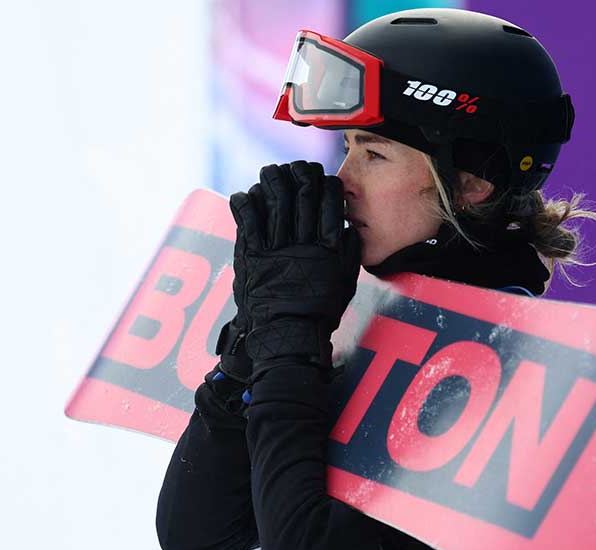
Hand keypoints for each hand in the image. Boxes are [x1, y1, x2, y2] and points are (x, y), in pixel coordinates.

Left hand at [229, 161, 360, 375]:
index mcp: (327, 249)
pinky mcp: (253, 256)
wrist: (288, 336)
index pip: (329, 204)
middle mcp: (303, 244)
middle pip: (302, 196)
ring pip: (274, 202)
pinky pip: (247, 221)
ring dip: (271, 182)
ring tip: (270, 172)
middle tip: (296, 167)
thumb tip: (350, 230)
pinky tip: (246, 194)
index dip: (325, 185)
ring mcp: (276, 248)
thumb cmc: (319, 314)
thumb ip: (348, 254)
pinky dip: (245, 204)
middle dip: (299, 175)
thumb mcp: (345, 284)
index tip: (322, 176)